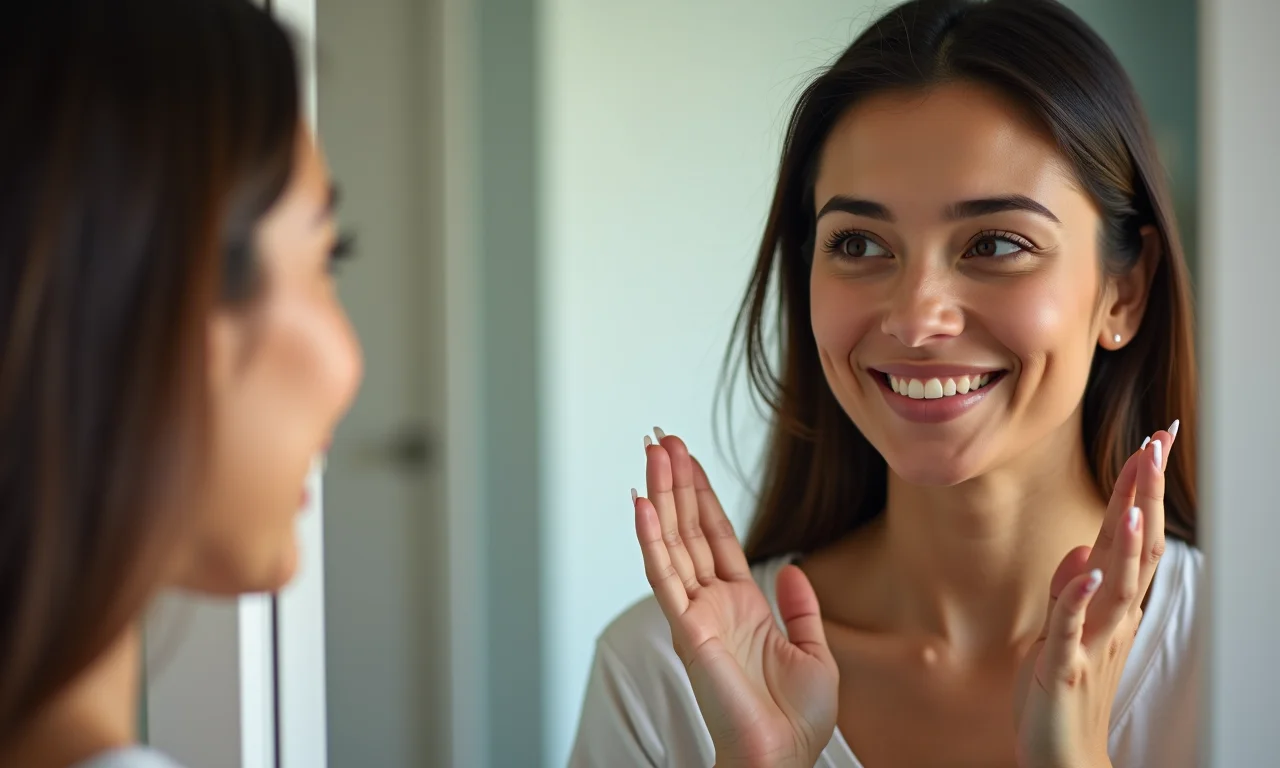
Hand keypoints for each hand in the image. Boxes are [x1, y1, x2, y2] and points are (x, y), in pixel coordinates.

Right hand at [632, 429, 837, 767]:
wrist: (783, 757)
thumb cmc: (795, 721)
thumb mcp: (814, 653)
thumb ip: (801, 608)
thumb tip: (795, 568)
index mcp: (742, 604)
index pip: (716, 537)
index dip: (702, 496)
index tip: (687, 459)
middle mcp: (712, 603)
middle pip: (688, 529)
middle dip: (675, 483)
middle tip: (660, 438)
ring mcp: (696, 613)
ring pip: (673, 542)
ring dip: (661, 497)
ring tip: (651, 453)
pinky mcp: (687, 629)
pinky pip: (665, 577)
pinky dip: (652, 540)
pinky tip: (643, 506)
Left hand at [1012, 421, 1179, 767]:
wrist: (1060, 755)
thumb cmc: (1059, 690)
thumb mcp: (1060, 628)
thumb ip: (1072, 587)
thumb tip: (1081, 550)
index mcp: (1108, 602)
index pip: (1132, 536)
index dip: (1142, 490)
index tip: (1154, 441)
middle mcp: (1109, 617)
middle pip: (1137, 549)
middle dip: (1145, 496)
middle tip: (1158, 444)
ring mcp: (1090, 641)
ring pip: (1116, 586)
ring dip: (1123, 544)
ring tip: (1132, 503)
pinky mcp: (1062, 667)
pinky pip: (1071, 629)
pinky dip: (1077, 598)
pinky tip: (1084, 570)